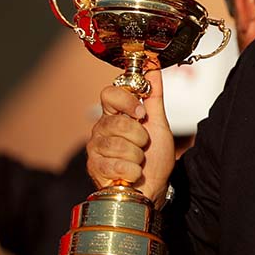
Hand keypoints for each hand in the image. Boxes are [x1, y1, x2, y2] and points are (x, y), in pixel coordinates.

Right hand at [87, 69, 174, 204]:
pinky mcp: (95, 167)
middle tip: (143, 145)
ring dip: (138, 155)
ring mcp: (96, 148)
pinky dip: (132, 171)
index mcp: (115, 114)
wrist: (153, 187)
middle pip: (117, 122)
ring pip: (118, 144)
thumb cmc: (154, 158)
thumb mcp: (158, 124)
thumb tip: (153, 67)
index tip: (141, 113)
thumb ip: (154, 97)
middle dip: (139, 136)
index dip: (126, 101)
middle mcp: (101, 128)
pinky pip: (117, 164)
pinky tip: (132, 173)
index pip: (109, 94)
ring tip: (138, 160)